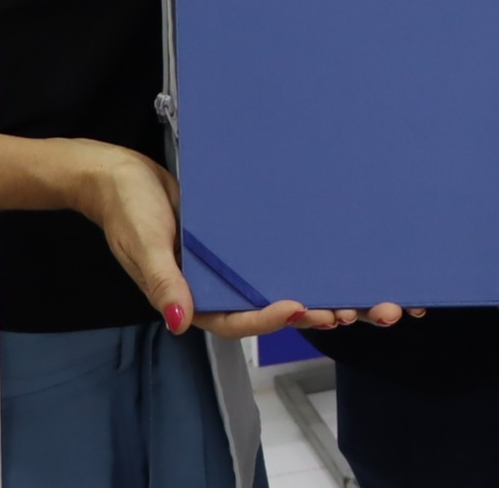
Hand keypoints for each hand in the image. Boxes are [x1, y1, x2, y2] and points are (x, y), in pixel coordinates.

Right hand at [0, 135, 418, 337]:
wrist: (119, 176)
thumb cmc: (126, 210)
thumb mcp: (144, 243)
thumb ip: (163, 282)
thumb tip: (179, 322)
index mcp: (196, 300)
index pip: (241, 319)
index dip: (272, 317)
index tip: (302, 307)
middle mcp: (223, 289)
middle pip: (280, 310)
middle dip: (327, 312)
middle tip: (374, 311)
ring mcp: (237, 267)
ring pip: (290, 285)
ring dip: (333, 292)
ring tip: (378, 298)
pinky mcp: (247, 242)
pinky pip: (285, 255)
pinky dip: (316, 259)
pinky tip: (350, 258)